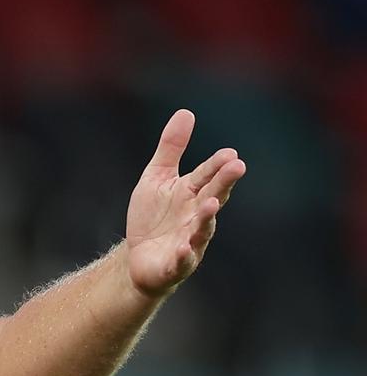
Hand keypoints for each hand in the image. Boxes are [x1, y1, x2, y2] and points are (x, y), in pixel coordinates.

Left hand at [125, 109, 245, 296]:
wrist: (138, 257)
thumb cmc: (152, 217)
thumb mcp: (157, 178)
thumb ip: (171, 148)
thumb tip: (186, 112)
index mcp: (192, 194)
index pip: (207, 176)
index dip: (217, 165)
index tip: (230, 153)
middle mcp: (196, 217)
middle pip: (212, 197)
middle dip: (223, 183)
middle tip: (237, 167)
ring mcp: (189, 241)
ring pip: (201, 230)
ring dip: (206, 218)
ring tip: (211, 204)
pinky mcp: (176, 264)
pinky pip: (182, 260)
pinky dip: (184, 255)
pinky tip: (183, 248)